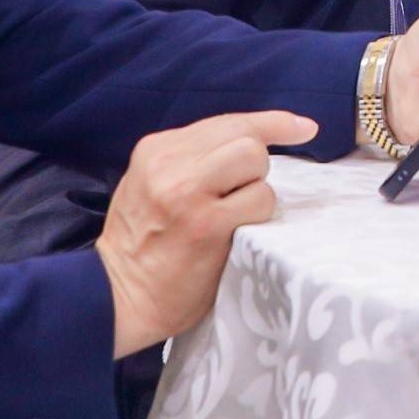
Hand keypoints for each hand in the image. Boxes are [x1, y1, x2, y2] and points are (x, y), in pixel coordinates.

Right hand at [96, 110, 315, 357]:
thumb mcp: (149, 184)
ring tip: (232, 216)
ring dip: (257, 189)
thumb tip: (249, 142)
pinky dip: (259, 215)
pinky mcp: (207, 224)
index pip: (225, 122)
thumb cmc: (140, 243)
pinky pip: (260, 200)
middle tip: (240, 195)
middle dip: (256, 164)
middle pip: (245, 137)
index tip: (302, 126)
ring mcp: (188, 192)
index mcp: (156, 150)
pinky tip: (237, 234)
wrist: (116, 296)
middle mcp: (170, 164)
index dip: (270, 123)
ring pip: (255, 160)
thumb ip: (189, 159)